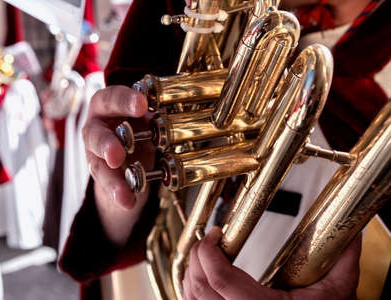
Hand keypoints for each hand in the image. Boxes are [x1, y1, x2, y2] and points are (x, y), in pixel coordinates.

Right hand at [82, 85, 155, 245]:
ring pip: (98, 164)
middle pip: (95, 133)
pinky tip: (128, 201)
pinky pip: (106, 183)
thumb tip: (168, 114)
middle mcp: (96, 126)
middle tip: (117, 154)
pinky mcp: (98, 171)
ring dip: (111, 178)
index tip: (141, 105)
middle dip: (106, 144)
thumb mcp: (145, 119)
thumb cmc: (135, 125)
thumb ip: (151, 117)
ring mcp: (94, 151)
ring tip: (122, 191)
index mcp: (107, 105)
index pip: (111, 98)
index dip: (125, 101)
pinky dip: (118, 193)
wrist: (126, 151)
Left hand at [183, 227, 360, 299]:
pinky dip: (193, 289)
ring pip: (191, 298)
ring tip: (204, 254)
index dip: (208, 250)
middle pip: (198, 286)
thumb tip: (352, 235)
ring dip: (192, 272)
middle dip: (197, 256)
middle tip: (209, 239)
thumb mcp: (336, 295)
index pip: (218, 278)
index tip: (216, 233)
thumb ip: (342, 264)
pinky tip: (204, 279)